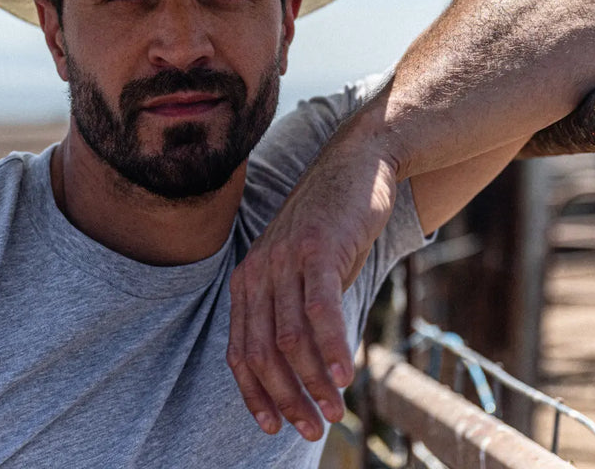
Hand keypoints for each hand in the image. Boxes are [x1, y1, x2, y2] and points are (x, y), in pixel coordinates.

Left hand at [226, 139, 398, 440]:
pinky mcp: (318, 250)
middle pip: (263, 353)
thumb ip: (294, 313)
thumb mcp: (303, 272)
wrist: (353, 166)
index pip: (240, 352)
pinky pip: (319, 309)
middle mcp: (258, 273)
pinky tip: (345, 375)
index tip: (274, 427)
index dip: (256, 395)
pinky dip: (330, 346)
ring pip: (290, 338)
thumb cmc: (331, 228)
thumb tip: (305, 372)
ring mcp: (286, 260)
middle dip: (286, 398)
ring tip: (334, 412)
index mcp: (248, 282)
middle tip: (313, 428)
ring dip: (312, 382)